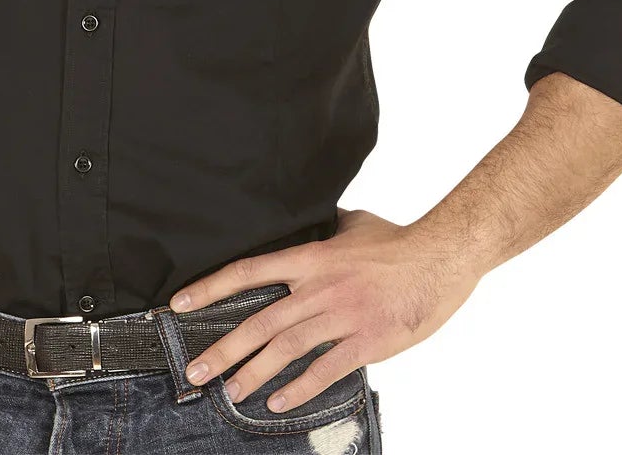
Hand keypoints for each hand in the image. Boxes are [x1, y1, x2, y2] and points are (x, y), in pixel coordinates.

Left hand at [163, 206, 482, 415]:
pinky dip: (298, 389)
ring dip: (253, 373)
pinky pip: (325, 370)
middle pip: (260, 320)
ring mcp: (342, 316)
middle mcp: (319, 287)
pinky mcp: (366, 341)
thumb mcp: (352, 224)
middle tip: (195, 370)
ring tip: (230, 392)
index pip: (249, 270)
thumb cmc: (398, 242)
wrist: (440, 258)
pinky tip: (278, 402)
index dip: (211, 287)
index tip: (181, 304)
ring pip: (286, 349)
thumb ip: (324, 227)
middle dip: (223, 348)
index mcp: (311, 257)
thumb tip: (308, 218)